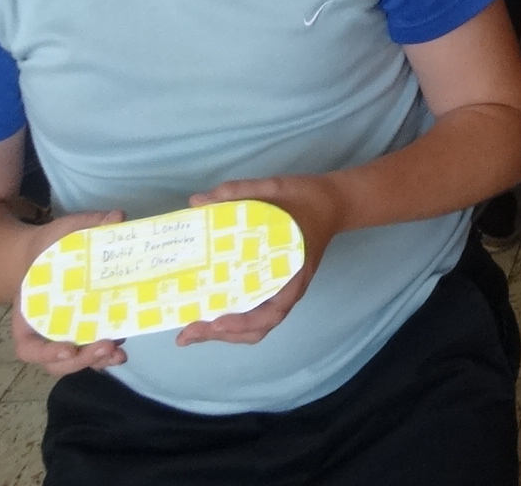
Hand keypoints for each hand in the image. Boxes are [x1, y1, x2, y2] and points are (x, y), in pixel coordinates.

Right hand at [5, 207, 127, 375]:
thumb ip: (86, 224)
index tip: (68, 349)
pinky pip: (91, 350)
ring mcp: (65, 335)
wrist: (46, 254)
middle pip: (57, 362)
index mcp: (28, 315)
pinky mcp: (85, 331)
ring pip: (76, 362)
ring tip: (118, 353)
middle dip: (81, 360)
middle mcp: (45, 332)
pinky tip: (124, 349)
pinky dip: (106, 355)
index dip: (46, 353)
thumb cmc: (49, 247)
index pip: (28, 347)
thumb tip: (118, 217)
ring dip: (96, 361)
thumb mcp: (62, 231)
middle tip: (105, 345)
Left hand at [174, 175, 342, 347]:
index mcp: (294, 269)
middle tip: (187, 333)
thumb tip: (196, 201)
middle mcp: (289, 288)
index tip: (216, 321)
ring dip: (225, 333)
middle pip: (258, 328)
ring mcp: (283, 290)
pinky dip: (233, 320)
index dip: (243, 322)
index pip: (272, 310)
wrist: (333, 202)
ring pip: (256, 326)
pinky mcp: (275, 286)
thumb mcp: (276, 187)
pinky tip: (210, 312)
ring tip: (193, 330)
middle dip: (222, 335)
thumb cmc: (307, 198)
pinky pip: (255, 313)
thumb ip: (239, 190)